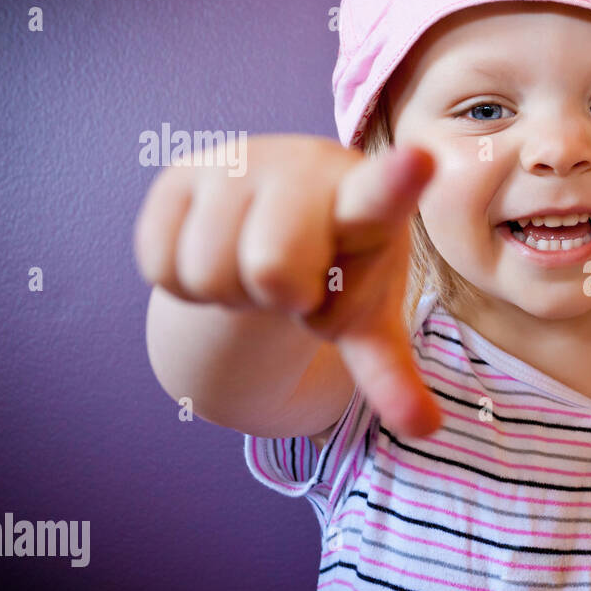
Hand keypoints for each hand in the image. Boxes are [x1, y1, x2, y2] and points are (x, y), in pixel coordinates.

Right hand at [133, 133, 442, 437]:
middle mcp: (303, 168)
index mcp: (367, 203)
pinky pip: (163, 268)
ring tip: (256, 266)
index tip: (419, 160)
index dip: (397, 183)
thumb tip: (427, 429)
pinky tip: (217, 254)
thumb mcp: (367, 317)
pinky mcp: (179, 174)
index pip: (382, 196)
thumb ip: (390, 372)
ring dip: (233, 296)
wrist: (281, 215)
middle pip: (273, 274)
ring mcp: (238, 164)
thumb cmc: (340, 268)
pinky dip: (188, 288)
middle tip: (297, 282)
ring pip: (209, 276)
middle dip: (283, 299)